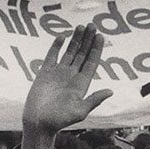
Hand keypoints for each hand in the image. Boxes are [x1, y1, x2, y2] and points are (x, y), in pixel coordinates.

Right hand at [22, 25, 113, 148]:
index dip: (96, 49)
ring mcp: (58, 73)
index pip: (91, 62)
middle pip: (82, 53)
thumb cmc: (60, 120)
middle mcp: (72, 76)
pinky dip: (57, 46)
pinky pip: (52, 55)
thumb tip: (111, 92)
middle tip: (92, 25)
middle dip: (87, 39)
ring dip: (75, 39)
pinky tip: (63, 36)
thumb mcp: (79, 111)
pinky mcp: (45, 72)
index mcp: (82, 83)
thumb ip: (94, 100)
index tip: (100, 36)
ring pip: (69, 52)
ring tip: (81, 26)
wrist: (38, 123)